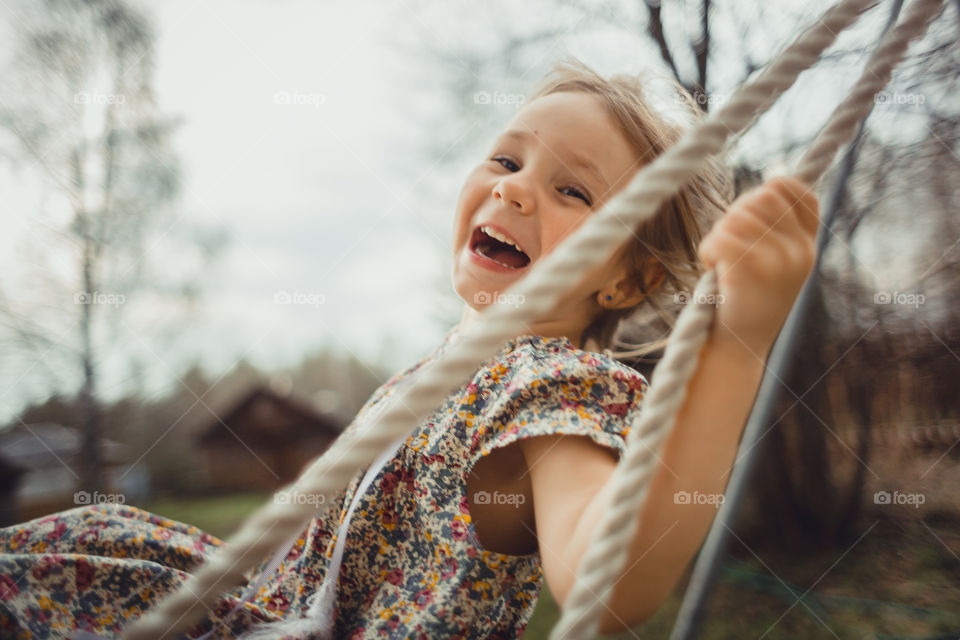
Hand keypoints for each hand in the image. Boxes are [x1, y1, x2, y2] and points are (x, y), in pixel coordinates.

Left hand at [697, 176, 819, 354]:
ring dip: (718, 237)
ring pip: (736, 215)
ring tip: (722, 266)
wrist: (737, 351)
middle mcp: (800, 250)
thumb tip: (762, 190)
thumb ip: (774, 230)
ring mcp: (779, 259)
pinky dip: (707, 251)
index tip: (750, 214)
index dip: (769, 190)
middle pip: (761, 196)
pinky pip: (719, 237)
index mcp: (807, 247)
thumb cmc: (744, 303)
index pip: (797, 191)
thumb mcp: (773, 264)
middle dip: (735, 214)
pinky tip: (714, 271)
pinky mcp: (752, 268)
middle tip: (728, 247)